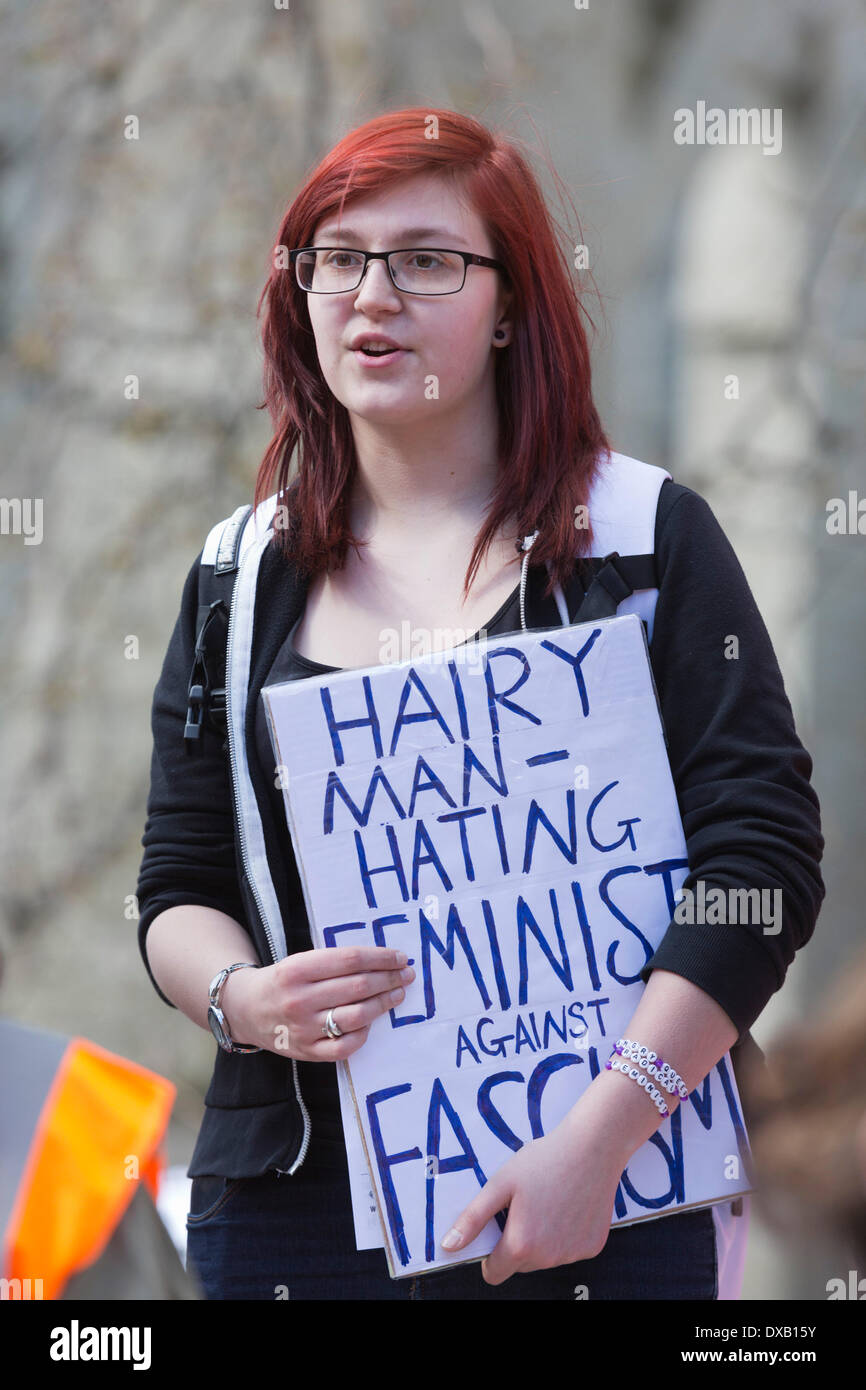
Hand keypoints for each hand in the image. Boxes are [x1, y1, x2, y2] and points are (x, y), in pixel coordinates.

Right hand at [220, 946, 414, 1060]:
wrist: (245, 1009)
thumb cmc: (282, 981)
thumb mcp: (300, 961)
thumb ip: (334, 962)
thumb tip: (380, 960)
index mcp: (297, 969)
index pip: (351, 960)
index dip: (381, 958)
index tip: (399, 957)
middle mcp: (300, 999)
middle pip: (358, 986)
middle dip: (389, 979)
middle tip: (406, 975)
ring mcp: (304, 1029)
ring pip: (357, 1015)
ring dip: (384, 1003)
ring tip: (397, 994)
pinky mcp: (307, 1052)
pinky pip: (345, 1046)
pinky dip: (363, 1033)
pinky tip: (371, 1022)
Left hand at [439, 1108, 624, 1284]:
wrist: (592, 1147)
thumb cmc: (543, 1161)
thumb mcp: (500, 1184)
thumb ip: (473, 1219)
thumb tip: (448, 1246)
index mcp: (521, 1245)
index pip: (494, 1274)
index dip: (489, 1254)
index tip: (496, 1228)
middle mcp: (548, 1258)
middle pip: (519, 1265)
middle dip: (516, 1243)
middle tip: (524, 1206)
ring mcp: (573, 1255)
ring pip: (544, 1259)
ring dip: (541, 1240)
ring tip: (547, 1202)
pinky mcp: (592, 1247)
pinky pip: (568, 1251)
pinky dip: (564, 1236)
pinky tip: (567, 1206)